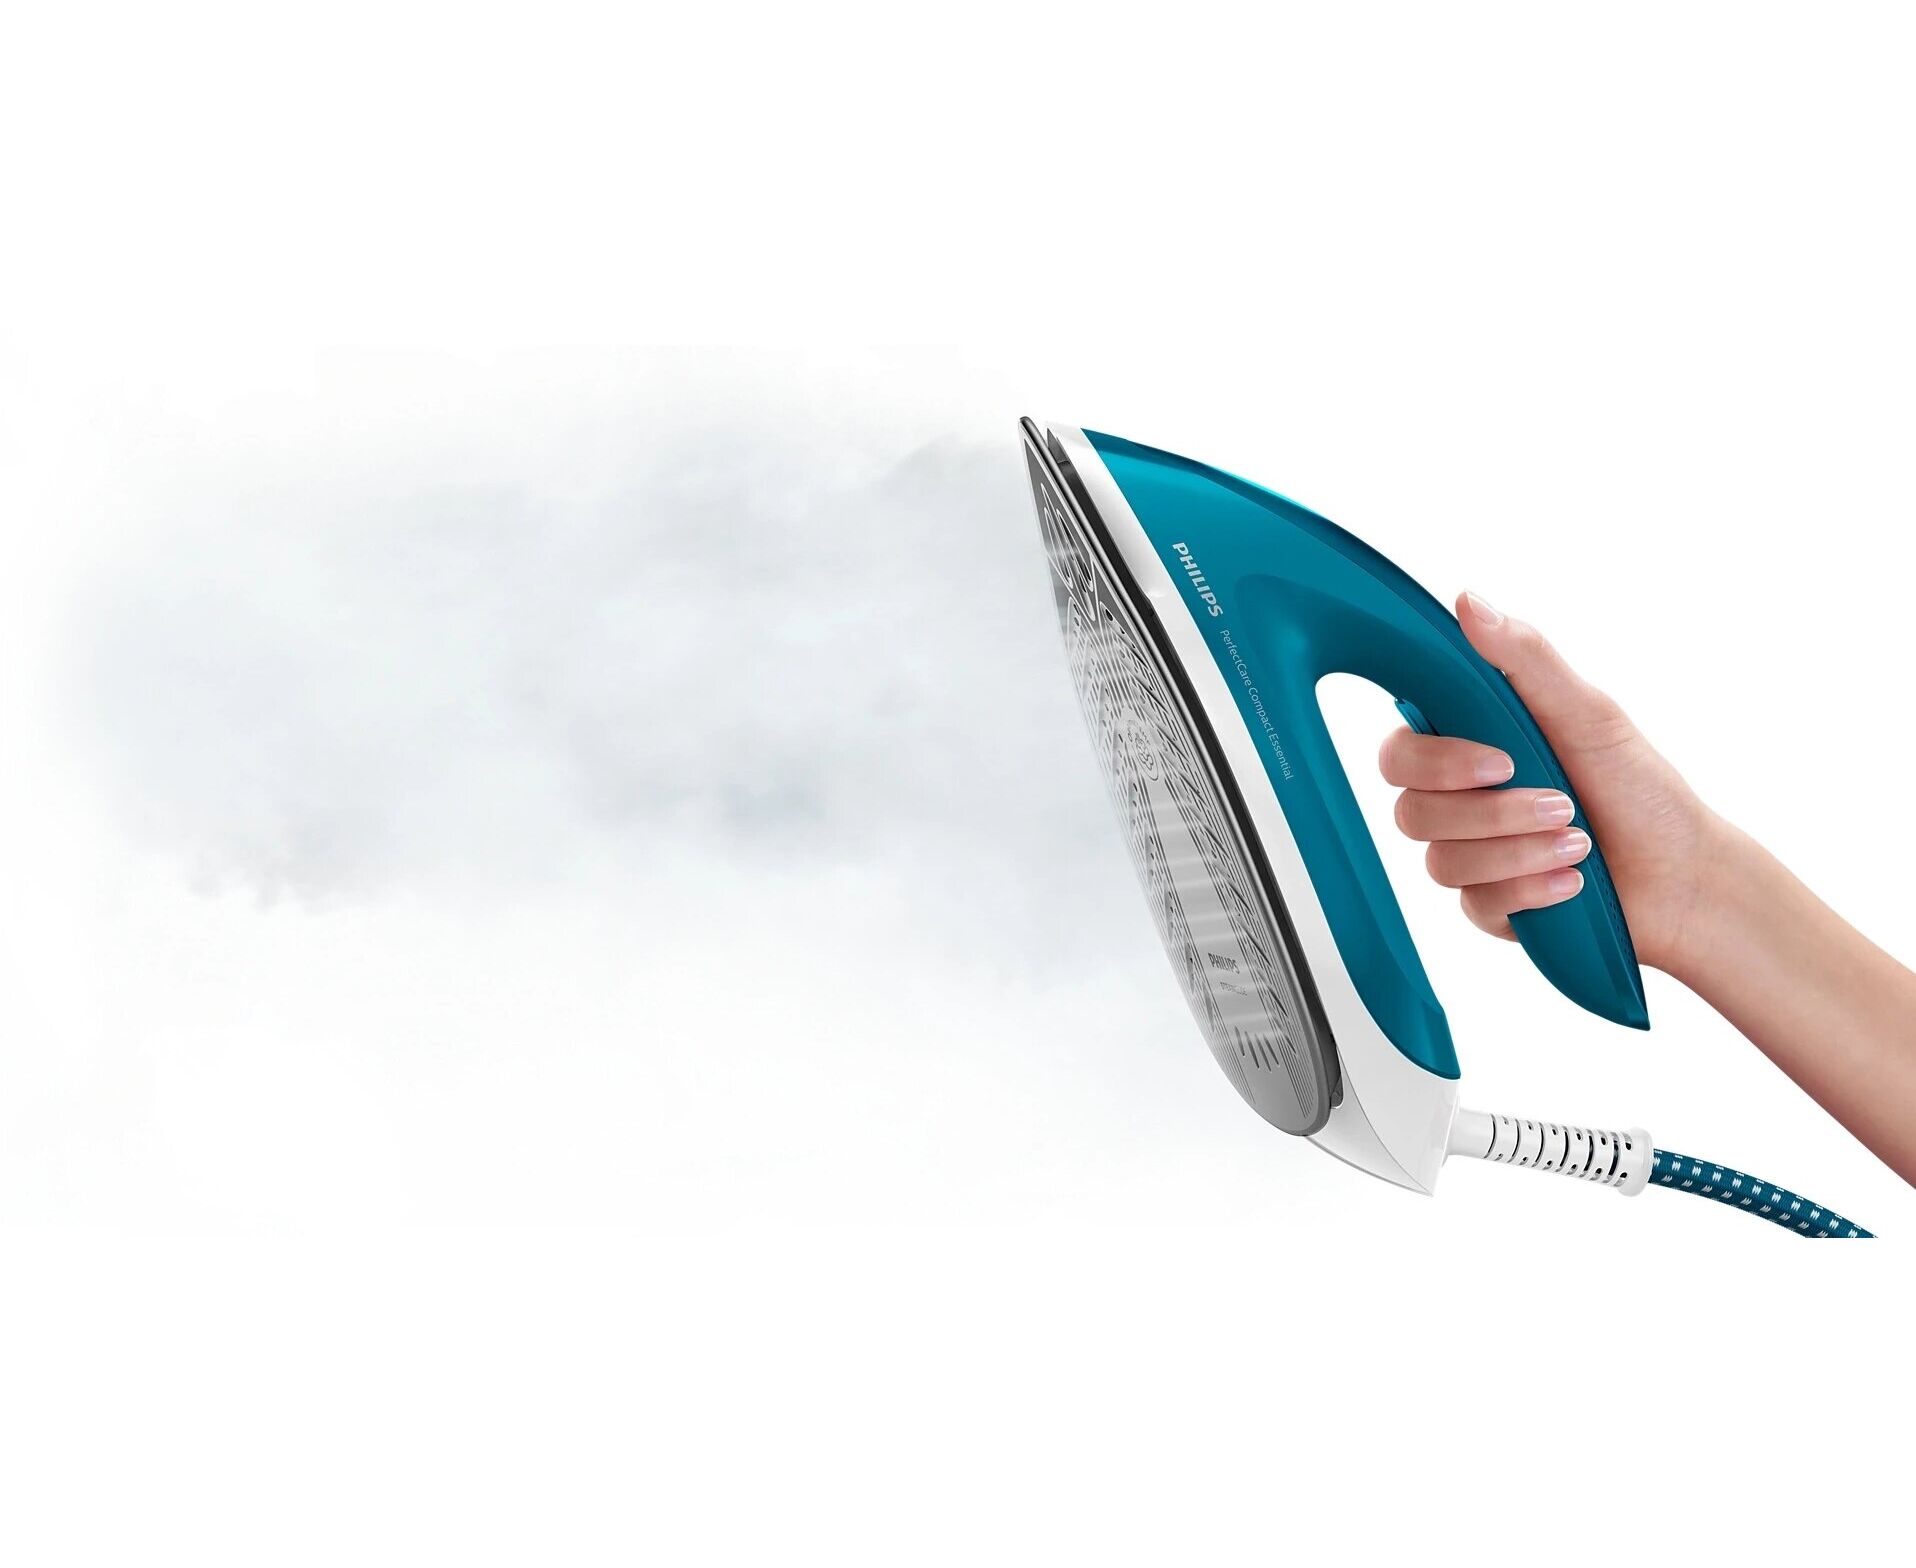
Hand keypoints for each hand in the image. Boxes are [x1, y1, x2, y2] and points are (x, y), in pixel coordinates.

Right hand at [1378, 592, 1712, 973]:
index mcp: (1470, 745)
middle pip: (1411, 810)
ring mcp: (1469, 854)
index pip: (1399, 751)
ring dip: (1518, 851)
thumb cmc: (1641, 790)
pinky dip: (1529, 888)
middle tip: (1560, 804)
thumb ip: (1525, 658)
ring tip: (1578, 843)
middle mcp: (1459, 800)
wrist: (1683, 876)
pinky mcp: (1487, 904)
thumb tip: (1470, 603)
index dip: (1436, 761)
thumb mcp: (1588, 712)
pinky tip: (1570, 882)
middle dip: (1492, 813)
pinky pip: (1474, 902)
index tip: (1500, 760)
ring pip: (1442, 861)